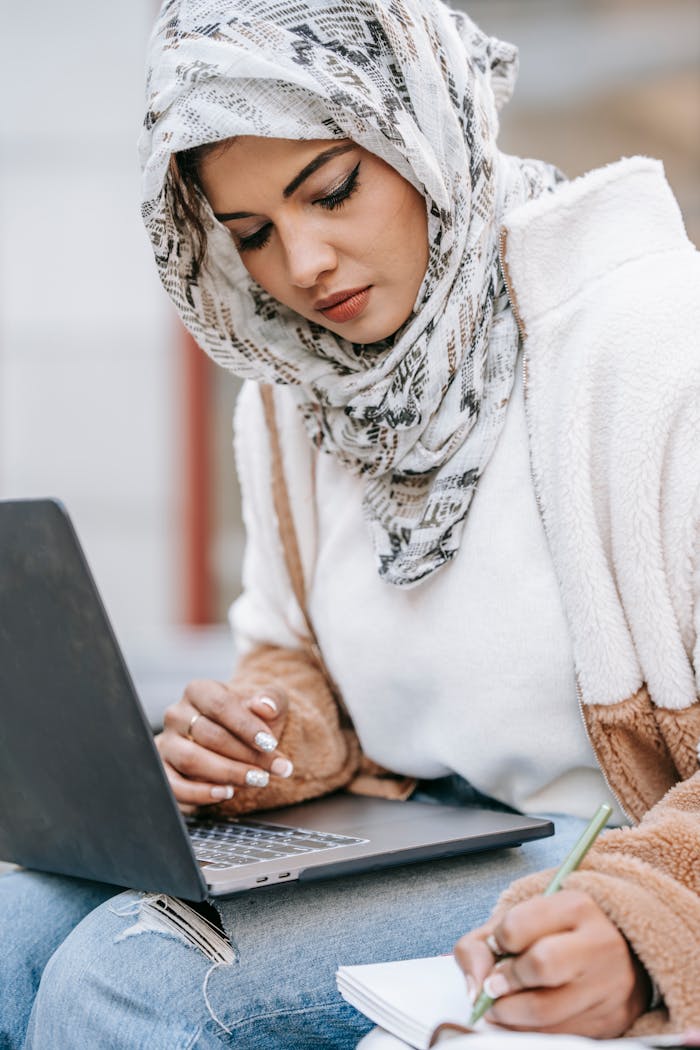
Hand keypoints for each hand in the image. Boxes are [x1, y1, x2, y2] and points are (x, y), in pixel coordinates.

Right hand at [155, 678, 293, 810]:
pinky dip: (200, 794)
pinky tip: (226, 793)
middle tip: (274, 769)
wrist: (238, 741)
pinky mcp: (163, 770)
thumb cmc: (251, 721)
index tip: (270, 744)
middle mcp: (177, 714)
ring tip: (257, 780)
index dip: (246, 726)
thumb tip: (265, 706)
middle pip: (209, 735)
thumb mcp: (268, 705)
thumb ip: (271, 700)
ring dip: (228, 773)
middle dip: (246, 755)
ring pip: (191, 760)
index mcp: (199, 690)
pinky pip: (174, 786)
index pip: (220, 705)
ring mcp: (166, 742)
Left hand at [454, 890, 649, 1036]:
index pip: (518, 926)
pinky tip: (523, 1018)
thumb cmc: (558, 934)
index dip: (498, 940)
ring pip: (547, 1012)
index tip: (499, 945)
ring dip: (510, 1014)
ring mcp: (610, 985)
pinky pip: (560, 1035)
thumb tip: (475, 988)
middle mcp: (599, 943)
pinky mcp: (612, 1020)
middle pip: (539, 966)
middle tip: (494, 986)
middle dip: (505, 981)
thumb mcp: (520, 920)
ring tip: (500, 1007)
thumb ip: (481, 944)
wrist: (619, 951)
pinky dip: (531, 1031)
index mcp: (575, 907)